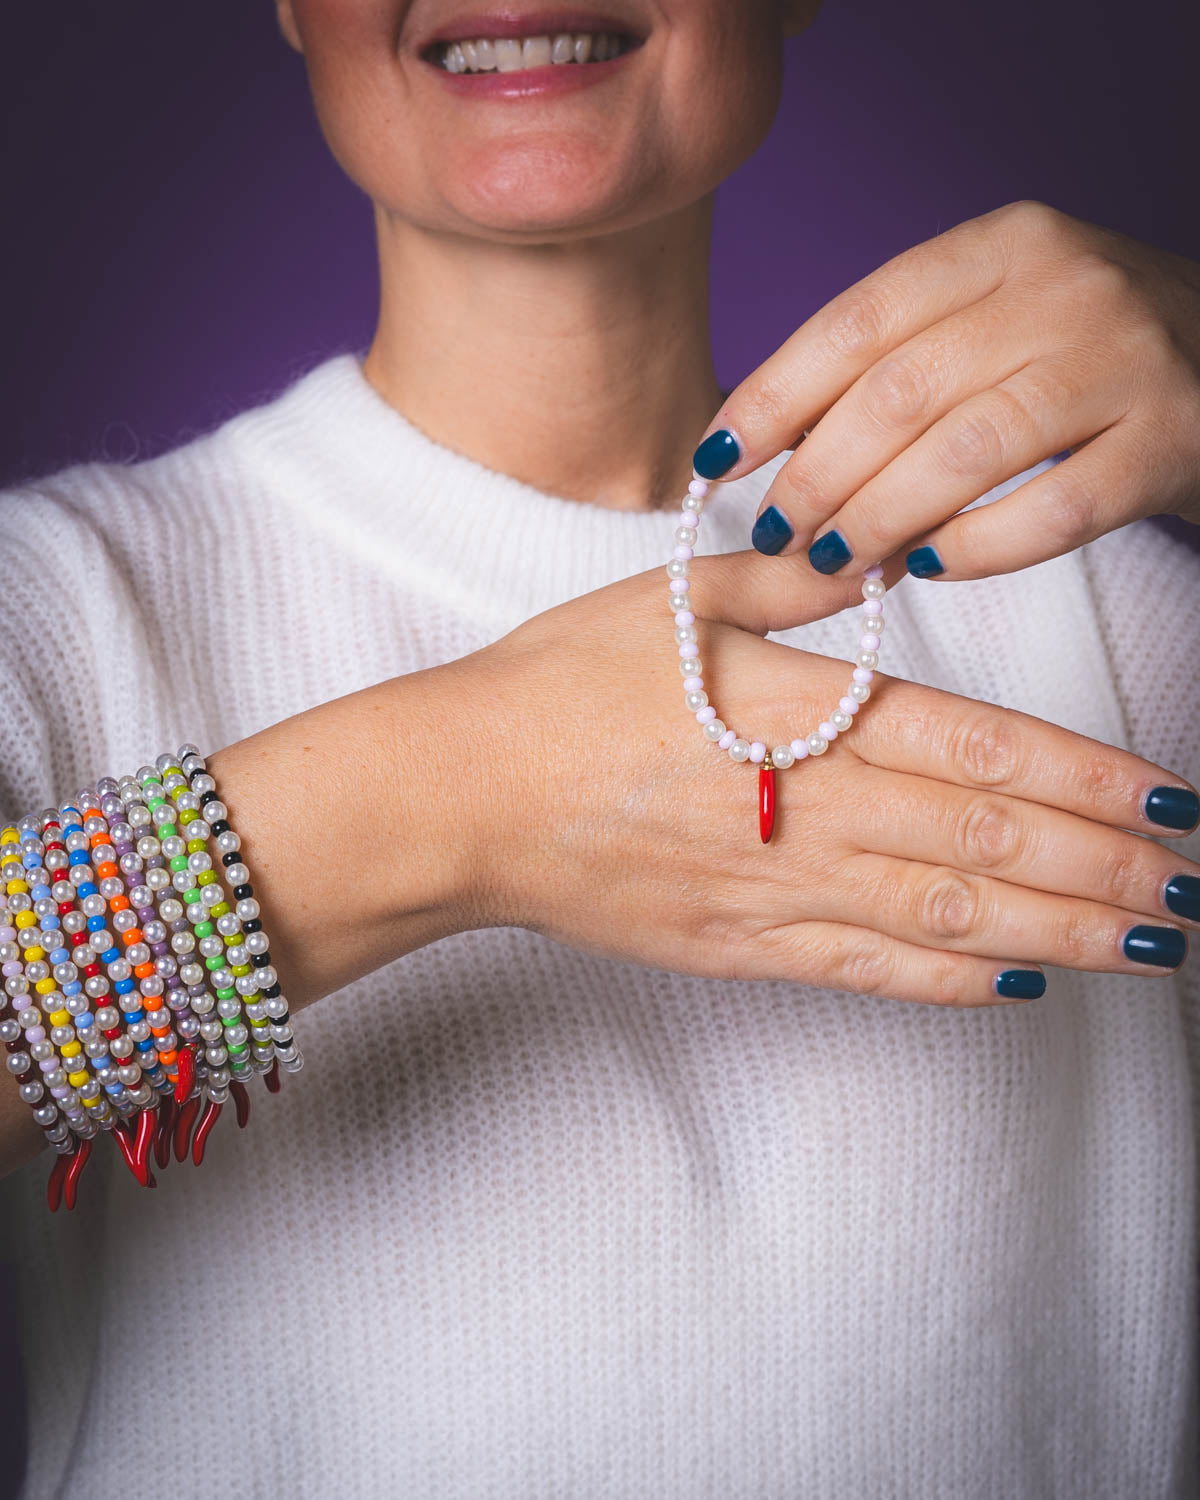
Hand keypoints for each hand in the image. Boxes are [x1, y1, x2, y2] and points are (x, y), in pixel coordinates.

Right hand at [458, 551, 1198, 1006]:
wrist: (459, 794)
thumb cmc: (556, 684)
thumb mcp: (668, 600)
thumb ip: (786, 588)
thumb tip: (877, 554)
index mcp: (795, 710)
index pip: (977, 746)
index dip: (1084, 777)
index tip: (1168, 797)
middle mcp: (801, 809)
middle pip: (985, 838)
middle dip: (1103, 864)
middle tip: (1194, 883)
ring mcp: (772, 890)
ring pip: (944, 916)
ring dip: (1057, 931)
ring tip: (1147, 944)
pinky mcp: (737, 948)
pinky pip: (863, 971)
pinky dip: (948, 981)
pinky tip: (1018, 985)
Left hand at [690, 199, 1199, 579]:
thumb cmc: (1087, 356)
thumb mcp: (999, 316)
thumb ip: (901, 359)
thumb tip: (767, 440)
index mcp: (1006, 244)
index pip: (858, 320)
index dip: (774, 395)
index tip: (716, 456)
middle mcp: (1066, 288)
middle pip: (900, 393)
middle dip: (815, 476)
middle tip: (775, 533)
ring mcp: (1125, 363)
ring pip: (966, 455)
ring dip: (879, 520)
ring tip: (832, 560)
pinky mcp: (1168, 443)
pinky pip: (1050, 513)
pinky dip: (975, 550)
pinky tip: (927, 568)